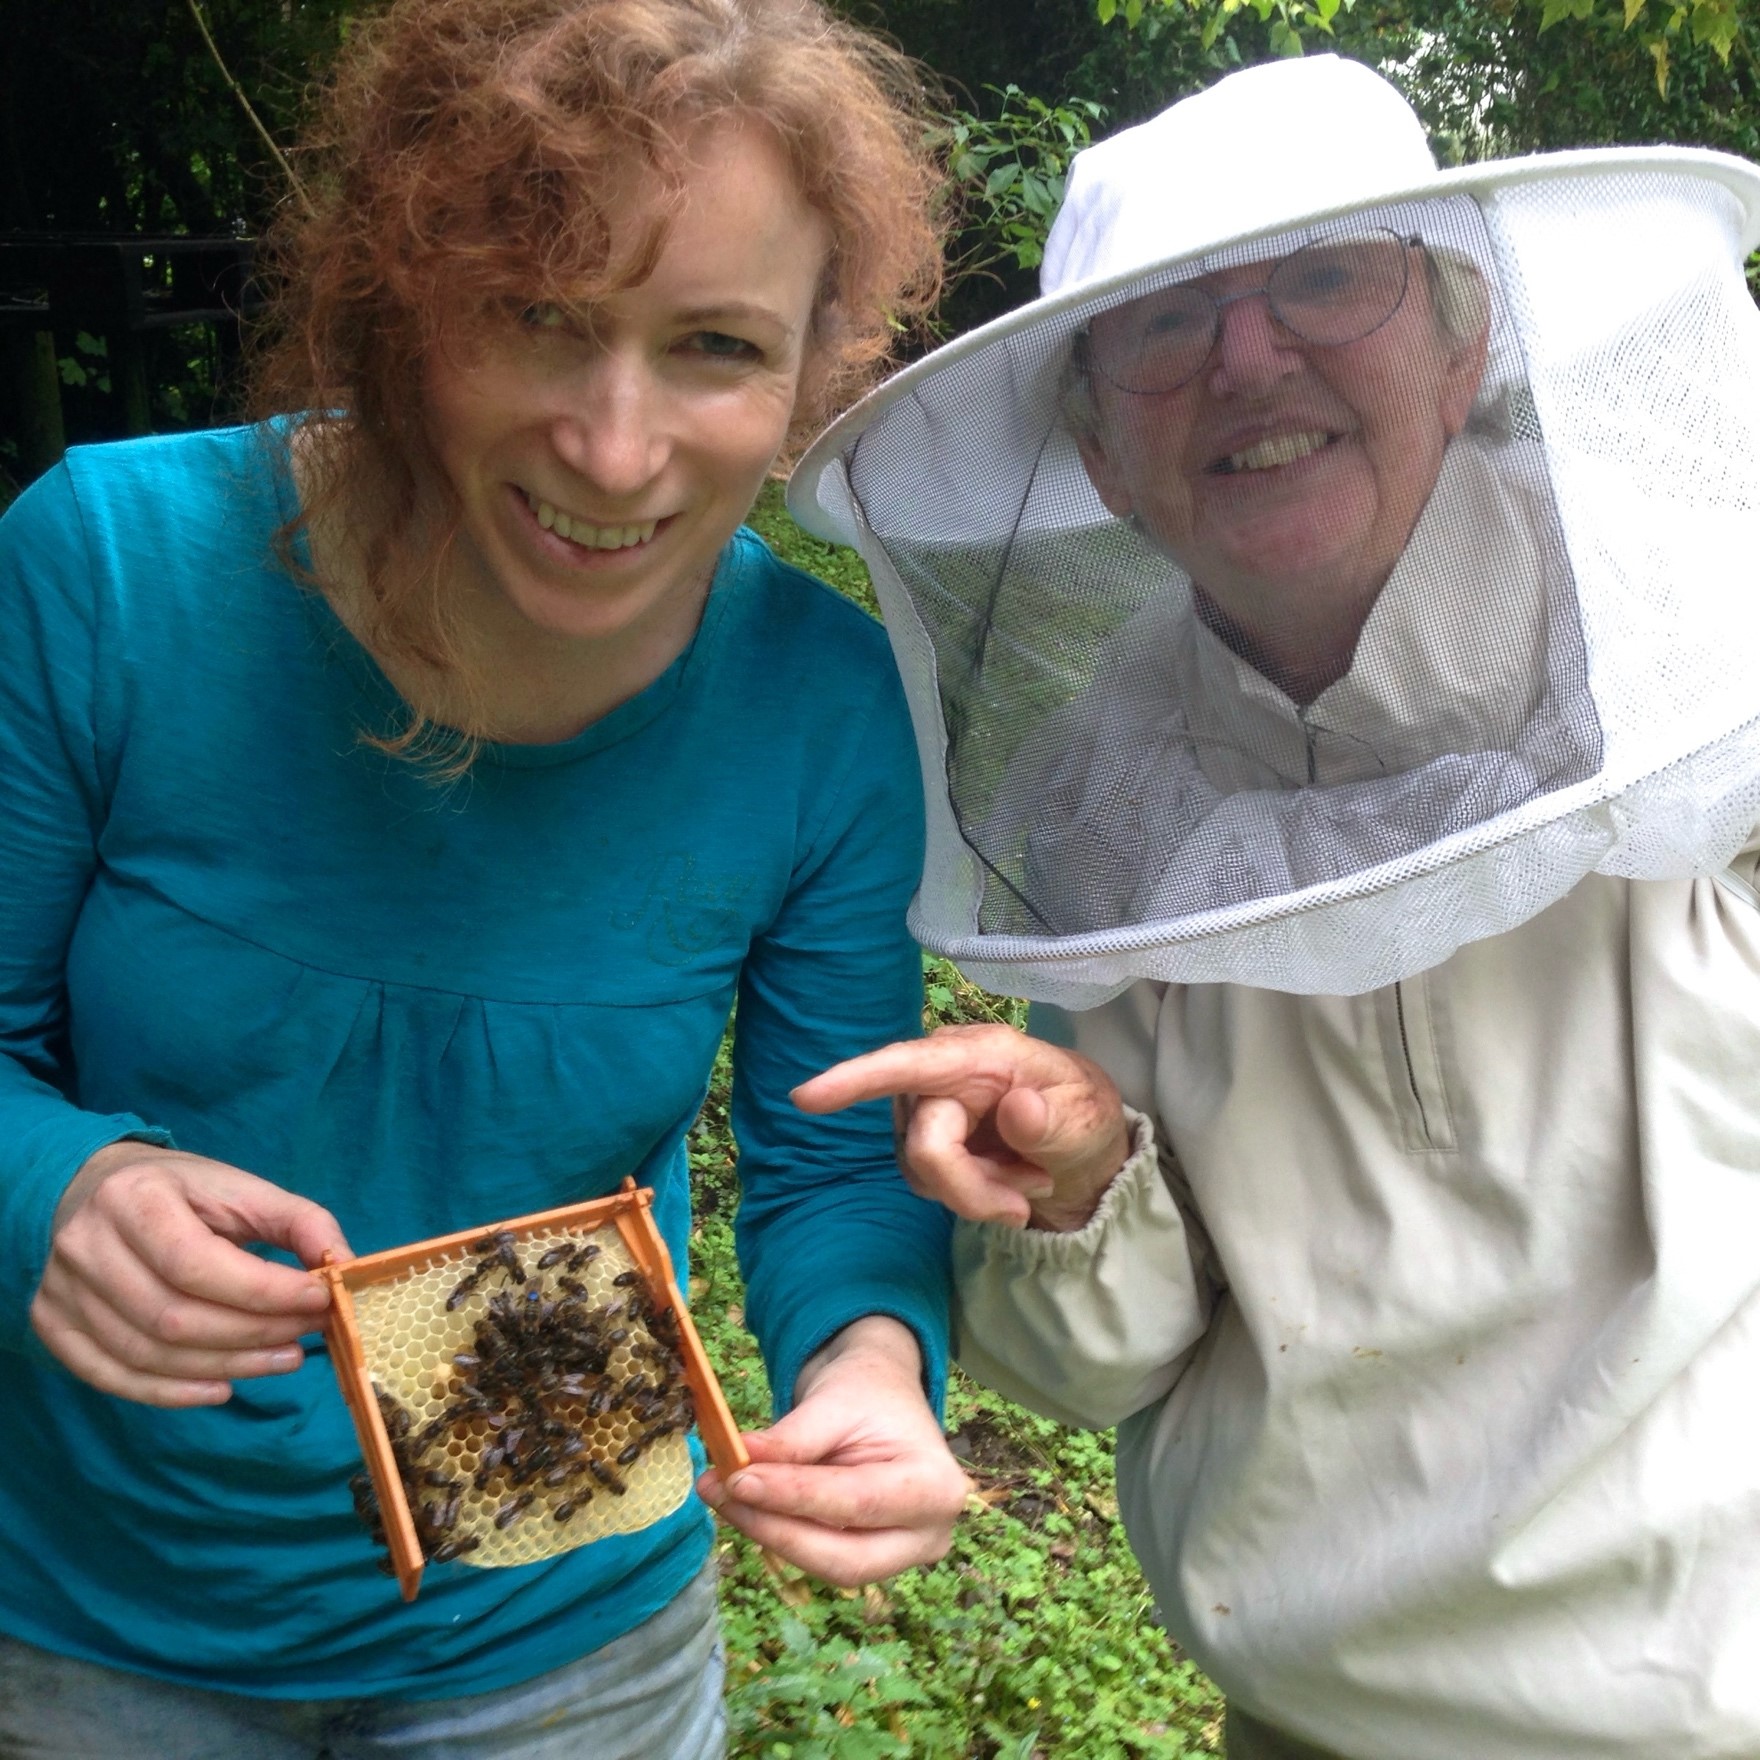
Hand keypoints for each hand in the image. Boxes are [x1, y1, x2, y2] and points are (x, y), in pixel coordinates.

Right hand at [31, 1141, 349, 1407]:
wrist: (90, 1190)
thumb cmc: (178, 1192)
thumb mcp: (239, 1187)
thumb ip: (297, 1220)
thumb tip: (345, 1265)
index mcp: (134, 1199)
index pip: (198, 1264)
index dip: (264, 1291)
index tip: (320, 1299)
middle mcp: (87, 1247)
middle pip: (174, 1317)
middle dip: (253, 1334)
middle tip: (306, 1337)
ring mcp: (62, 1292)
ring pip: (148, 1353)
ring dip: (226, 1367)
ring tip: (282, 1360)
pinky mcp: (52, 1326)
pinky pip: (112, 1376)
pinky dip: (172, 1393)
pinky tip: (223, 1387)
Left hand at [696, 1315, 968, 1585]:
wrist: (881, 1398)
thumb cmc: (867, 1394)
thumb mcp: (832, 1401)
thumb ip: (790, 1438)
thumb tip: (737, 1461)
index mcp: (935, 1487)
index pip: (856, 1504)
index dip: (792, 1497)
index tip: (737, 1478)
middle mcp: (929, 1534)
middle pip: (844, 1558)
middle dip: (775, 1529)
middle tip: (720, 1492)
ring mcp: (904, 1556)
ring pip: (826, 1566)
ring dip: (768, 1533)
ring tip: (721, 1493)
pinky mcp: (872, 1560)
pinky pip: (820, 1557)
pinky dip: (777, 1533)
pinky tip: (743, 1504)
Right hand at [792, 1023, 1130, 1231]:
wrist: (1081, 1141)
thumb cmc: (1082, 1115)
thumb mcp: (1085, 1120)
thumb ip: (1053, 1121)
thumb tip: (1017, 1111)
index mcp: (980, 1054)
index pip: (909, 1065)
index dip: (856, 1080)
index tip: (804, 1097)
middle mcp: (942, 1072)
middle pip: (924, 1148)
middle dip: (971, 1190)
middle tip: (1022, 1207)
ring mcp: (927, 1105)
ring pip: (920, 1171)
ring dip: (973, 1192)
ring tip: (1022, 1180)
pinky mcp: (923, 1133)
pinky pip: (925, 1180)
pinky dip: (966, 1192)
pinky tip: (1002, 1180)